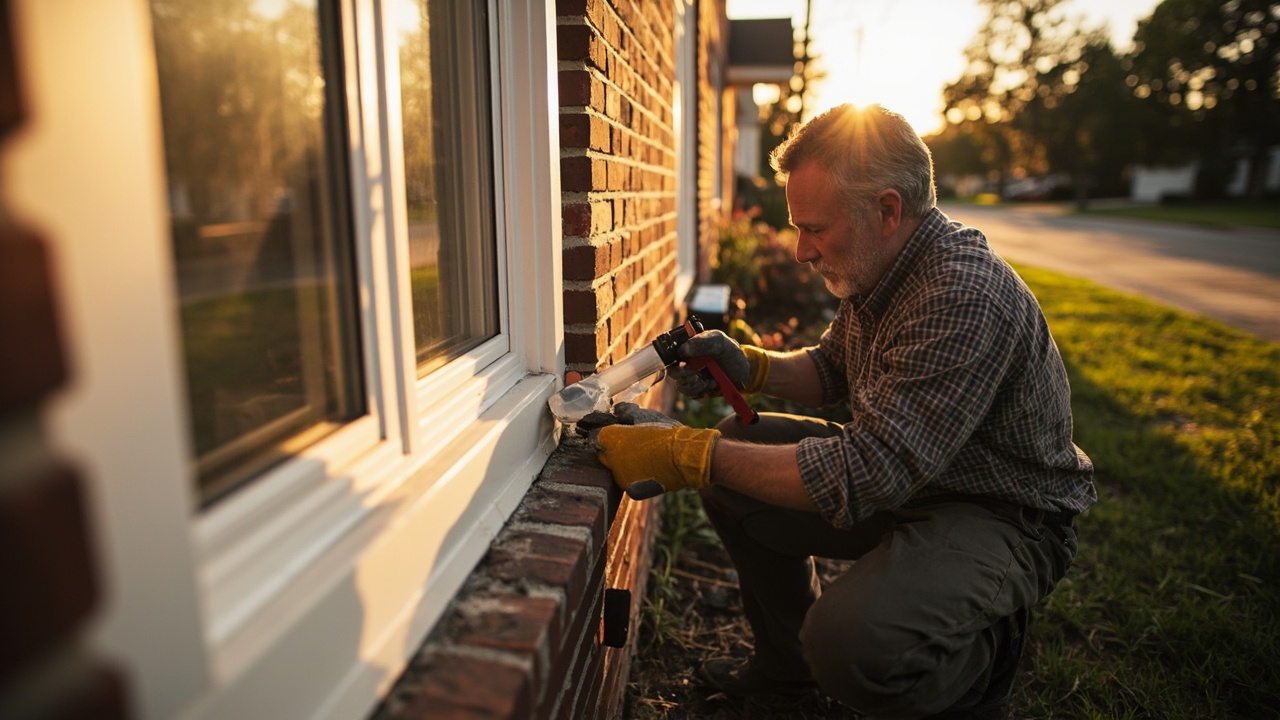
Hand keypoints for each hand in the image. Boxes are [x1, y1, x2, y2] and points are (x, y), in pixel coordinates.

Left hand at [596, 423, 719, 499]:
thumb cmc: (665, 433)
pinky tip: (647, 471)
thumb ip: (626, 411)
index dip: (606, 433)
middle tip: (632, 444)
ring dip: (623, 464)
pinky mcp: (630, 489)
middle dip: (613, 449)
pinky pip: (627, 481)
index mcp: (610, 439)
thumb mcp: (644, 415)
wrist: (684, 456)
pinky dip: (633, 477)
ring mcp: (619, 476)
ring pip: (615, 469)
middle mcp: (610, 459)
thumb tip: (616, 410)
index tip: (616, 431)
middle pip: (604, 454)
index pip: (597, 436)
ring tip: (644, 458)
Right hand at [667, 330, 769, 397]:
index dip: (673, 360)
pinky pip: (691, 393)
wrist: (744, 370)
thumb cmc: (730, 352)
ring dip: (695, 384)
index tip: (684, 363)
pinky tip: (712, 385)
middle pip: (673, 372)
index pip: (670, 354)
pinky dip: (701, 391)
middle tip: (696, 374)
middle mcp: (686, 362)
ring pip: (681, 385)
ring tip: (709, 380)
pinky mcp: (697, 389)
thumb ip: (702, 342)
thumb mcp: (719, 341)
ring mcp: (691, 376)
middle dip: (684, 375)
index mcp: (688, 348)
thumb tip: (683, 350)